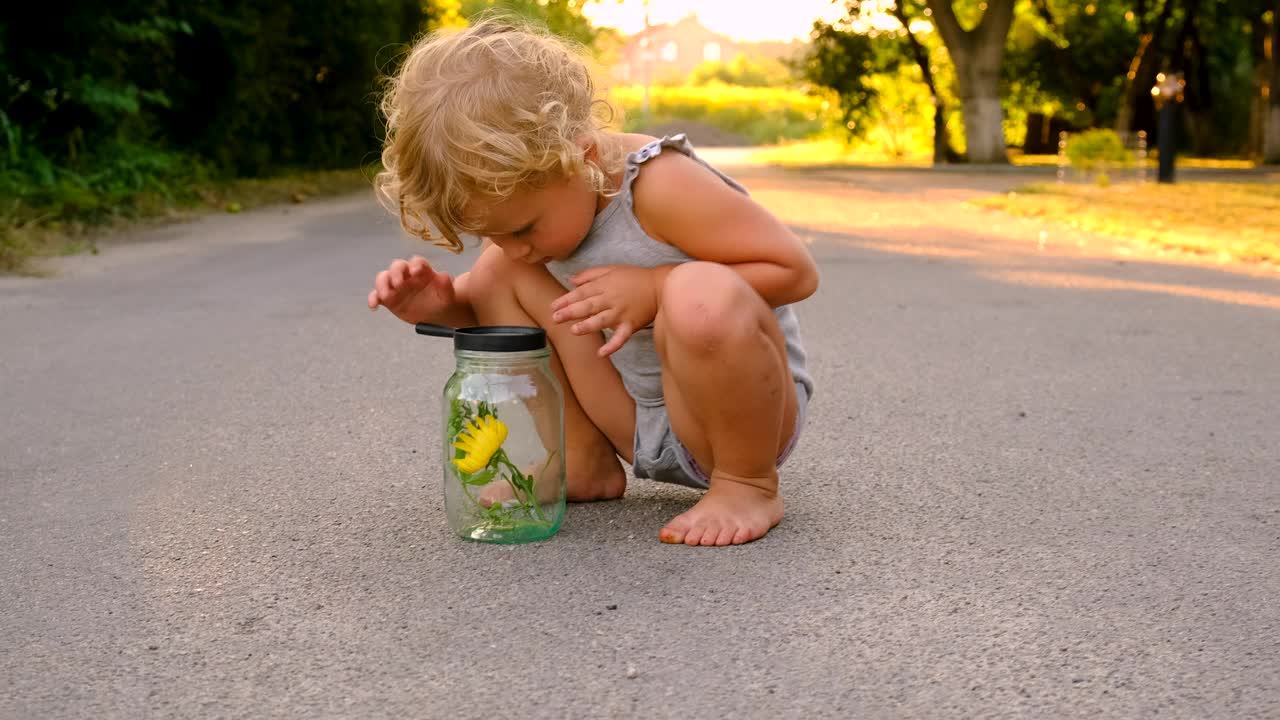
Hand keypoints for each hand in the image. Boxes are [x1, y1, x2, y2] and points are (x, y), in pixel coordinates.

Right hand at [368, 255, 460, 324]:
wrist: (435, 313)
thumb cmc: (442, 300)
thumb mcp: (448, 295)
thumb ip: (446, 286)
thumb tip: (446, 276)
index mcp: (421, 271)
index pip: (416, 262)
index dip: (415, 264)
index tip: (416, 271)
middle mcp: (406, 275)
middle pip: (397, 266)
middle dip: (396, 273)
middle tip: (398, 284)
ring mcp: (395, 285)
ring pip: (384, 278)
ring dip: (382, 285)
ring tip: (385, 296)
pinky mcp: (388, 298)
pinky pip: (377, 295)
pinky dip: (373, 298)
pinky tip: (374, 306)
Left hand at [550, 265, 664, 356]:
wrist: (661, 286)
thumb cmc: (635, 277)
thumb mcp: (612, 269)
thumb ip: (590, 274)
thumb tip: (570, 280)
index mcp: (605, 285)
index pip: (582, 292)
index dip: (566, 299)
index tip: (553, 307)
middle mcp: (611, 299)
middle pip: (588, 306)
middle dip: (570, 312)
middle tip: (555, 319)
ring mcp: (621, 313)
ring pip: (601, 320)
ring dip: (587, 326)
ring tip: (574, 331)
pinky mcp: (631, 325)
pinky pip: (621, 337)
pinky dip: (612, 346)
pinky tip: (601, 353)